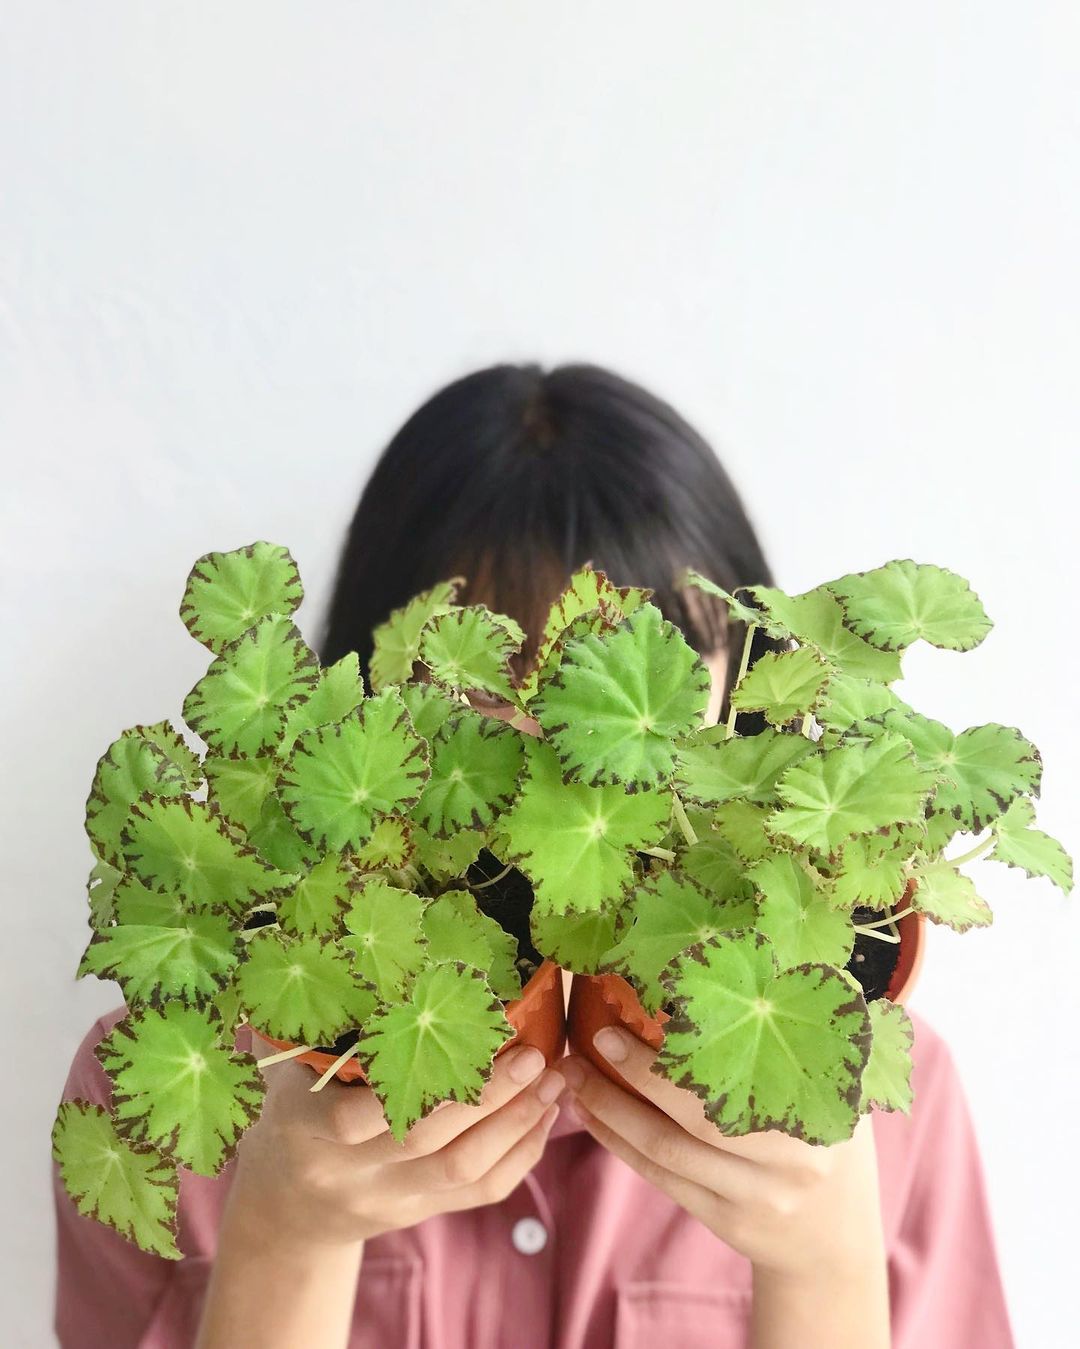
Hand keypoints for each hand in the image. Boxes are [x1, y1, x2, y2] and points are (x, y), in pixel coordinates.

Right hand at [230, 1035, 565, 1251]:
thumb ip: (310, 1021)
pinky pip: (480, 1192)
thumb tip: (337, 947)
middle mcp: (348, 1173)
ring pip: (462, 1170)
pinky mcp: (420, 1213)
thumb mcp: (284, 1068)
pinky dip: (521, 1155)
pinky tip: (546, 1115)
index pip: (355, 1116)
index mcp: (306, 1130)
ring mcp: (388, 1200)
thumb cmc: (292, 1110)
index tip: (460, 1041)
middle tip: (533, 1053)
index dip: (410, 1083)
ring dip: (516, 1123)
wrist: (288, 1206)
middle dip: (486, 1097)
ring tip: (553, 1079)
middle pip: (426, 1141)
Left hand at [560, 1028, 885, 1281]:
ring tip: (572, 1075)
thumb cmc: (829, 1136)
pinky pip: (660, 1177)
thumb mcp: (838, 1082)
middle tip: (594, 1037)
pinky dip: (619, 1143)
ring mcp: (754, 1195)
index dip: (695, 1047)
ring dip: (611, 1111)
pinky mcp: (722, 1219)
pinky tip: (588, 1114)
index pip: (748, 1072)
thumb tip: (759, 954)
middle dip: (638, 1077)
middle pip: (697, 1118)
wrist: (836, 1236)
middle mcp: (789, 1159)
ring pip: (667, 1151)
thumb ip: (801, 1031)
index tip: (649, 1007)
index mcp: (817, 1110)